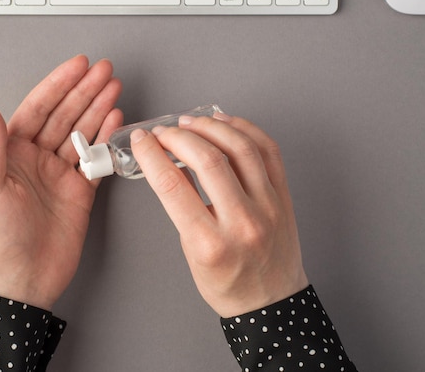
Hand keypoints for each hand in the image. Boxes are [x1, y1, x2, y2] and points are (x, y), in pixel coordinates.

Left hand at [0, 55, 122, 310]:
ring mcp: (60, 174)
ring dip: (99, 109)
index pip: (38, 108)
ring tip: (114, 88)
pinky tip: (116, 121)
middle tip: (105, 70)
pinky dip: (107, 139)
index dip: (58, 85)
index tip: (77, 66)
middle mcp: (37, 159)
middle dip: (85, 91)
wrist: (23, 279)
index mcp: (12, 153)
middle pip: (65, 115)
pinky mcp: (80, 191)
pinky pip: (96, 159)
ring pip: (83, 133)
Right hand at [130, 113, 307, 317]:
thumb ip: (182, 208)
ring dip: (211, 126)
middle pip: (208, 160)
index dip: (151, 154)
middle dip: (178, 136)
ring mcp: (267, 206)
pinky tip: (226, 123)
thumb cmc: (228, 284)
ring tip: (191, 121)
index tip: (142, 141)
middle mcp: (242, 222)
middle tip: (164, 131)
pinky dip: (245, 129)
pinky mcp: (282, 196)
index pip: (172, 185)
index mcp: (210, 243)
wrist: (271, 302)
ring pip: (240, 148)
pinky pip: (268, 151)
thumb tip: (169, 163)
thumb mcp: (191, 252)